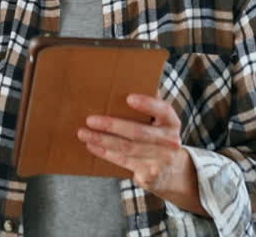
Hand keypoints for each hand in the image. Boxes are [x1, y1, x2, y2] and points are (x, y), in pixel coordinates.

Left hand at [76, 93, 204, 214]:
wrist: (171, 170)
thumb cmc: (156, 135)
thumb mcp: (158, 120)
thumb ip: (147, 104)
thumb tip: (123, 80)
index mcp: (171, 121)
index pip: (162, 109)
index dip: (146, 104)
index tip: (128, 98)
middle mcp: (170, 141)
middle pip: (139, 132)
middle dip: (112, 126)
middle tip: (90, 120)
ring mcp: (161, 160)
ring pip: (127, 148)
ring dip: (102, 140)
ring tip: (83, 133)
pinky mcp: (150, 174)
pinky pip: (124, 161)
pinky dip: (105, 153)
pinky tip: (92, 145)